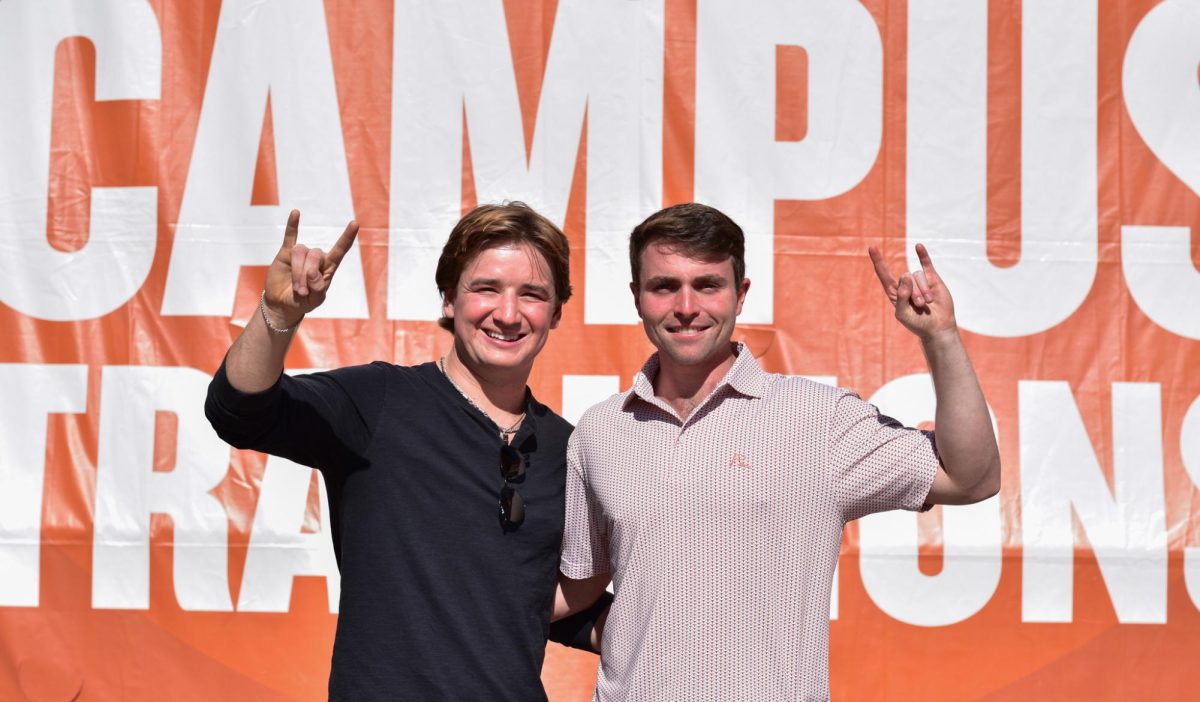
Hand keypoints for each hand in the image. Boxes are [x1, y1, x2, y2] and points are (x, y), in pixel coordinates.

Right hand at [262, 210, 359, 327]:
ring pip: (300, 252)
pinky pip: (290, 236)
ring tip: (297, 288)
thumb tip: (312, 272)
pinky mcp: (286, 252)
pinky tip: (296, 213)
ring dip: (297, 273)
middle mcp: (317, 257)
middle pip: (315, 255)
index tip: (354, 223)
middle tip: (303, 291)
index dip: (347, 237)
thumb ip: (318, 288)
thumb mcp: (315, 300)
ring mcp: (302, 253)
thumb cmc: (304, 301)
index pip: (340, 249)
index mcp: (329, 267)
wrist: (284, 304)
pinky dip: (293, 224)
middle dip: (307, 275)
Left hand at [868, 243, 956, 341]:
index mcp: (895, 293)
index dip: (878, 261)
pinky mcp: (932, 278)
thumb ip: (901, 297)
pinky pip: (926, 263)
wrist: (938, 327)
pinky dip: (923, 254)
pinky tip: (918, 246)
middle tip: (920, 305)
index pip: (884, 275)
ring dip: (923, 290)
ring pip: (917, 276)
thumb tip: (905, 276)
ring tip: (928, 303)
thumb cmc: (918, 323)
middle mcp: (905, 285)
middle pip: (905, 277)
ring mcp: (918, 281)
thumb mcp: (903, 314)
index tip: (872, 247)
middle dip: (914, 292)